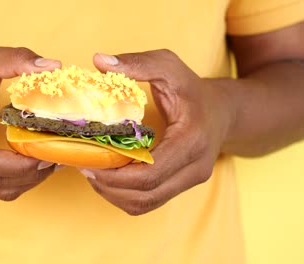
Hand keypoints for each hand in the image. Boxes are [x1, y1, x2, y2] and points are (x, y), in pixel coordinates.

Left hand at [79, 50, 233, 214]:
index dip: (115, 173)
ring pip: (144, 204)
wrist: (223, 112)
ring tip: (93, 173)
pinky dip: (123, 196)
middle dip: (108, 185)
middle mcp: (195, 168)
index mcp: (192, 140)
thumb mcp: (170, 67)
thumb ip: (139, 62)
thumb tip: (99, 60)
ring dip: (113, 194)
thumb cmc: (193, 89)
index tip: (89, 161)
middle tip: (83, 167)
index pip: (150, 172)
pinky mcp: (180, 186)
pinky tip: (108, 178)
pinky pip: (148, 202)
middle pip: (145, 194)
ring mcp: (189, 181)